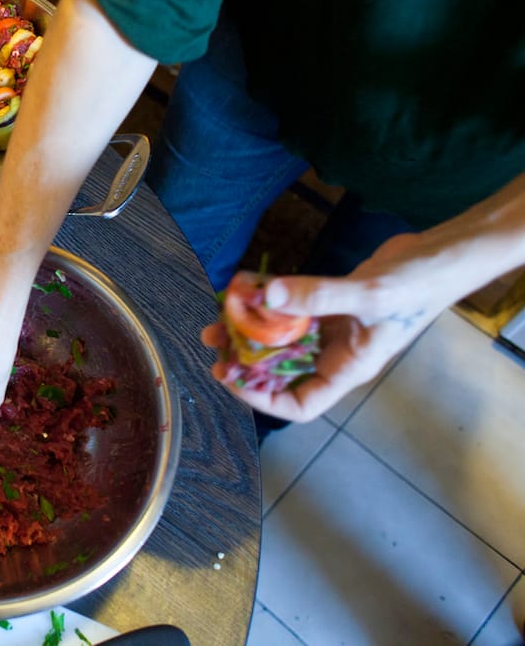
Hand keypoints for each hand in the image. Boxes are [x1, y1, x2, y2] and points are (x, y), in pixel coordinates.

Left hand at [206, 233, 441, 421]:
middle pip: (282, 370)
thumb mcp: (368, 294)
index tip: (229, 377)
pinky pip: (290, 307)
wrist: (445, 253)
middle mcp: (337, 354)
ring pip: (281, 337)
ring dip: (250, 328)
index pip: (300, 404)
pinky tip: (246, 284)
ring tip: (218, 314)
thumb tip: (266, 297)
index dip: (261, 398)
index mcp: (348, 368)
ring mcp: (333, 328)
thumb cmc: (419, 284)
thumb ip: (318, 297)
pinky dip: (268, 298)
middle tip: (213, 341)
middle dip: (245, 358)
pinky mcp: (330, 303)